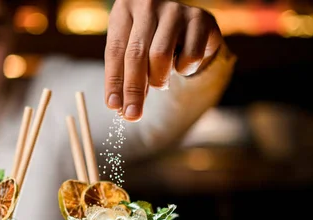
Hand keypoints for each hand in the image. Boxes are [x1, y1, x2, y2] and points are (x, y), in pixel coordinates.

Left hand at [104, 0, 222, 120]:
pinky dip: (184, 69)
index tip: (114, 106)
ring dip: (159, 79)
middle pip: (136, 55)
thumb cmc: (151, 40)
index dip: (114, 82)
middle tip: (133, 115)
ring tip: (160, 82)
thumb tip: (119, 107)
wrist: (188, 24)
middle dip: (133, 90)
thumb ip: (124, 74)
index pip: (114, 51)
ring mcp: (175, 9)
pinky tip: (182, 63)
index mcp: (124, 9)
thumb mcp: (132, 52)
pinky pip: (189, 56)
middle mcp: (148, 4)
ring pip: (160, 56)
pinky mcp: (199, 18)